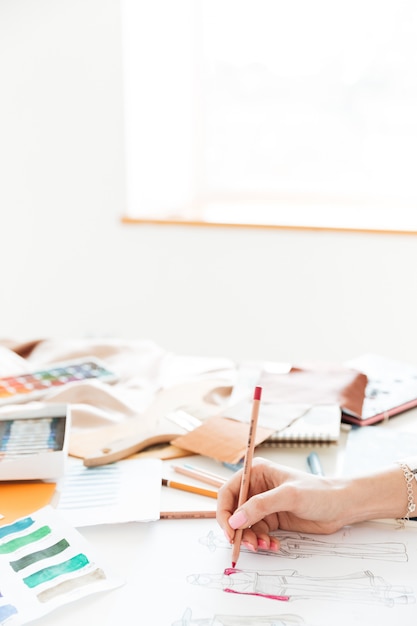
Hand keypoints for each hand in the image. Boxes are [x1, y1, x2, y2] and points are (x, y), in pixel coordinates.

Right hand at [216, 457, 348, 552]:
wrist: (341, 506)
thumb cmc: (318, 492)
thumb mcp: (288, 496)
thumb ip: (260, 506)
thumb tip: (235, 520)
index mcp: (256, 473)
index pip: (229, 492)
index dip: (225, 512)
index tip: (229, 531)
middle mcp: (257, 487)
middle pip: (234, 511)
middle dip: (238, 529)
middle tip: (248, 544)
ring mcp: (264, 504)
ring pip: (245, 525)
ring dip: (251, 538)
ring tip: (264, 546)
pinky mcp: (272, 519)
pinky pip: (258, 533)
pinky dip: (262, 541)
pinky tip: (273, 545)